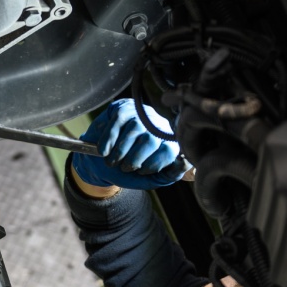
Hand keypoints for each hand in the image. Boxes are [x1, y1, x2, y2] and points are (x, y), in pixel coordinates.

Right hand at [72, 99, 189, 190]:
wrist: (100, 164)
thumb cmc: (128, 171)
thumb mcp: (151, 178)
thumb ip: (170, 174)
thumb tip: (186, 161)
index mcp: (168, 141)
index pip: (170, 149)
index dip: (154, 164)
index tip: (142, 171)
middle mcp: (157, 124)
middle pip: (151, 139)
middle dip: (134, 159)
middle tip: (124, 167)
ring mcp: (140, 114)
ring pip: (134, 130)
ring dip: (120, 152)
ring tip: (112, 161)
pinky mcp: (122, 108)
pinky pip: (117, 122)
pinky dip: (109, 140)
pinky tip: (104, 151)